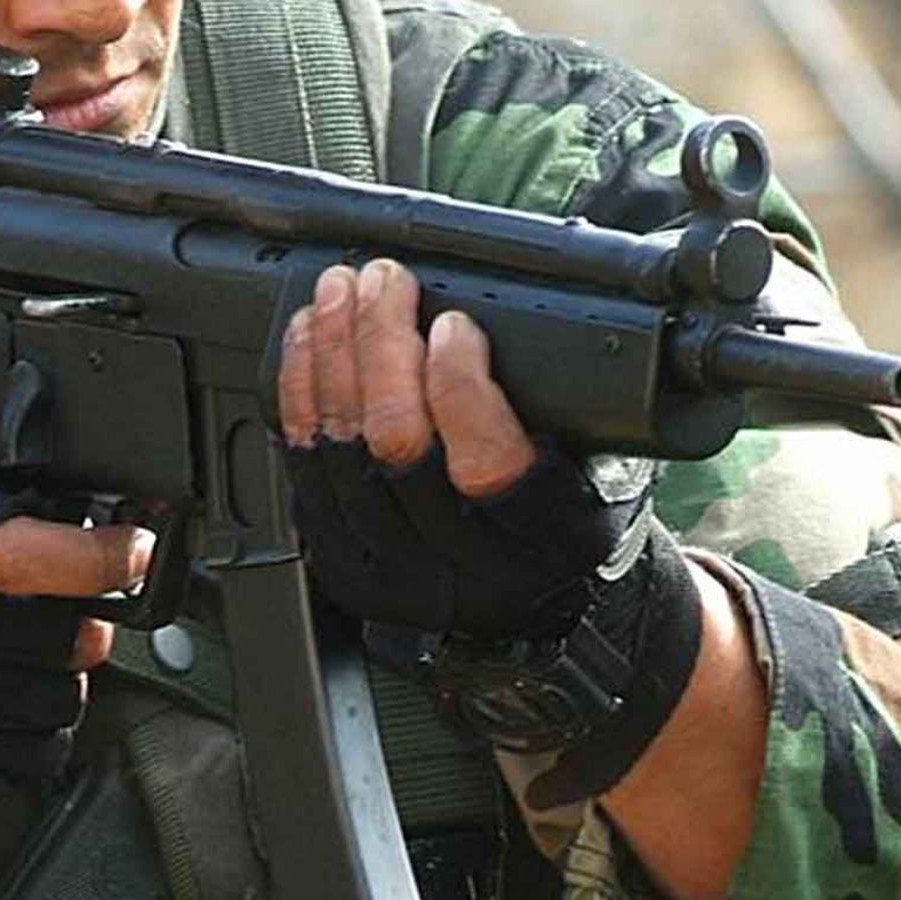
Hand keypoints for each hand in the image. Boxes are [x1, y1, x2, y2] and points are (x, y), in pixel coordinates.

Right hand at [0, 411, 143, 818]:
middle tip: (51, 613)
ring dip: (54, 678)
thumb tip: (36, 421)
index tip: (135, 551)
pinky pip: (33, 754)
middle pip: (62, 632)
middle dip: (73, 622)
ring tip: (11, 659)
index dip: (89, 553)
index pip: (15, 548)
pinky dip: (34, 734)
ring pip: (57, 696)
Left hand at [278, 258, 704, 801]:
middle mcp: (461, 569)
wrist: (542, 619)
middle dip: (381, 344)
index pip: (486, 463)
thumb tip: (492, 311)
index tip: (454, 322)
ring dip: (333, 355)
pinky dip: (300, 391)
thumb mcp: (600, 471)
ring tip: (339, 291)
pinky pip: (303, 467)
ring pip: (340, 451)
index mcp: (541, 540)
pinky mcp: (343, 564)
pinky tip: (308, 339)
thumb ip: (558, 408)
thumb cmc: (570, 524)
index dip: (459, 384)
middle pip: (397, 445)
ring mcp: (393, 573)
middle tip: (384, 281)